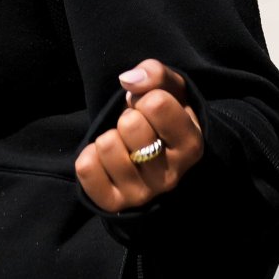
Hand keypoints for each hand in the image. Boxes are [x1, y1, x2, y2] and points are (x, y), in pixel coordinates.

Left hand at [75, 60, 204, 212]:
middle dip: (127, 116)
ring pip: (107, 146)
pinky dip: (88, 156)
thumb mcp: (170, 90)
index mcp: (191, 146)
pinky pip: (87, 169)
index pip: (156, 104)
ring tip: (122, 144)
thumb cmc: (162, 119)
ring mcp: (143, 193)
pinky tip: (103, 158)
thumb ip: (156, 75)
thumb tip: (129, 80)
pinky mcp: (114, 203)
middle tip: (134, 127)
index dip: (146, 97)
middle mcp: (171, 176)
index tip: (150, 108)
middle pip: (130, 125)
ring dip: (108, 136)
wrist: (152, 157)